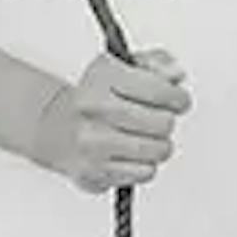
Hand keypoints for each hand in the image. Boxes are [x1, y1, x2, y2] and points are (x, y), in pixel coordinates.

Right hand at [29, 48, 190, 188]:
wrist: (58, 129)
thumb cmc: (99, 98)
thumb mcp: (125, 67)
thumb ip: (157, 64)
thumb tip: (175, 74)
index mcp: (103, 76)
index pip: (159, 89)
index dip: (178, 97)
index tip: (178, 100)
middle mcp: (94, 107)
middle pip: (163, 123)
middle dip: (166, 122)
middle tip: (157, 119)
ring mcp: (92, 142)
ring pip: (159, 150)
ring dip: (158, 145)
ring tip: (142, 137)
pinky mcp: (94, 171)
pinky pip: (145, 172)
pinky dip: (143, 166)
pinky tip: (130, 154)